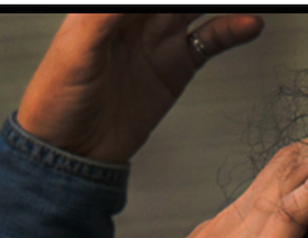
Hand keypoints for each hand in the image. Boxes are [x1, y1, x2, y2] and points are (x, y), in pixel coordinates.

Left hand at [17, 13, 262, 162]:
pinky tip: (251, 23)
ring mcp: (158, 40)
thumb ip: (104, 14)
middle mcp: (135, 17)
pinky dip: (232, 29)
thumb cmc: (57, 101)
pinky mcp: (174, 68)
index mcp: (107, 5)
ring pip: (196, 6)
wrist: (71, 153)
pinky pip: (209, 39)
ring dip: (223, 1)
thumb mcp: (77, 49)